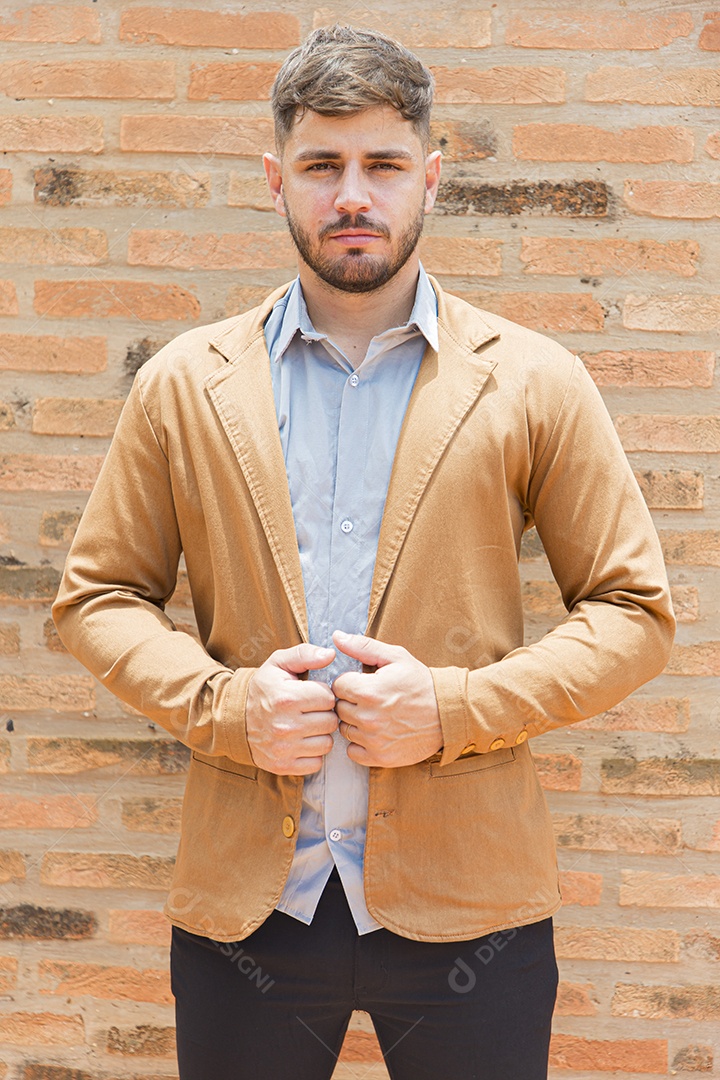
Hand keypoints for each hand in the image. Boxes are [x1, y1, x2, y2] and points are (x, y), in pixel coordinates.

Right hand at [245, 643, 337, 774]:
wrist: (234, 719)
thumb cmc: (263, 689)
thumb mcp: (278, 663)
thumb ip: (305, 654)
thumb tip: (330, 654)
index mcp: (287, 698)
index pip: (328, 697)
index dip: (322, 694)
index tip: (312, 694)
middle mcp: (285, 725)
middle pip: (330, 721)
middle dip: (324, 714)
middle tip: (310, 711)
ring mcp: (284, 749)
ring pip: (326, 743)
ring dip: (320, 735)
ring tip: (306, 726)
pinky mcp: (283, 766)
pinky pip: (316, 763)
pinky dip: (312, 754)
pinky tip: (301, 742)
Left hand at [331, 631, 441, 767]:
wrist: (448, 713)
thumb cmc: (421, 683)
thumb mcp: (396, 657)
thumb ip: (363, 646)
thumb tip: (336, 637)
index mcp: (369, 691)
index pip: (337, 686)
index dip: (350, 682)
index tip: (363, 683)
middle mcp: (368, 717)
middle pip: (339, 708)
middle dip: (351, 701)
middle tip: (371, 699)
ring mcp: (374, 740)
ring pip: (344, 729)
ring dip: (355, 722)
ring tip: (375, 715)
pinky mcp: (380, 758)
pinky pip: (352, 751)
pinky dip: (360, 744)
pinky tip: (375, 733)